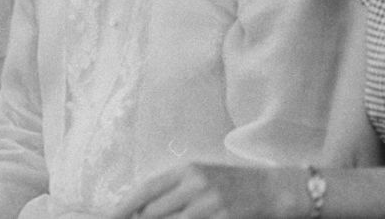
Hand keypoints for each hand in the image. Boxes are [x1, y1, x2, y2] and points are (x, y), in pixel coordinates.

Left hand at [111, 163, 311, 218]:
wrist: (276, 189)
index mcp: (188, 170)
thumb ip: (177, 192)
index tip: (109, 218)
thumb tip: (144, 211)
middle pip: (153, 213)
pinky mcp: (224, 218)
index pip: (145, 190)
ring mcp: (210, 202)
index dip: (123, 207)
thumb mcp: (204, 179)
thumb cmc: (237, 185)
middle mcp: (196, 183)